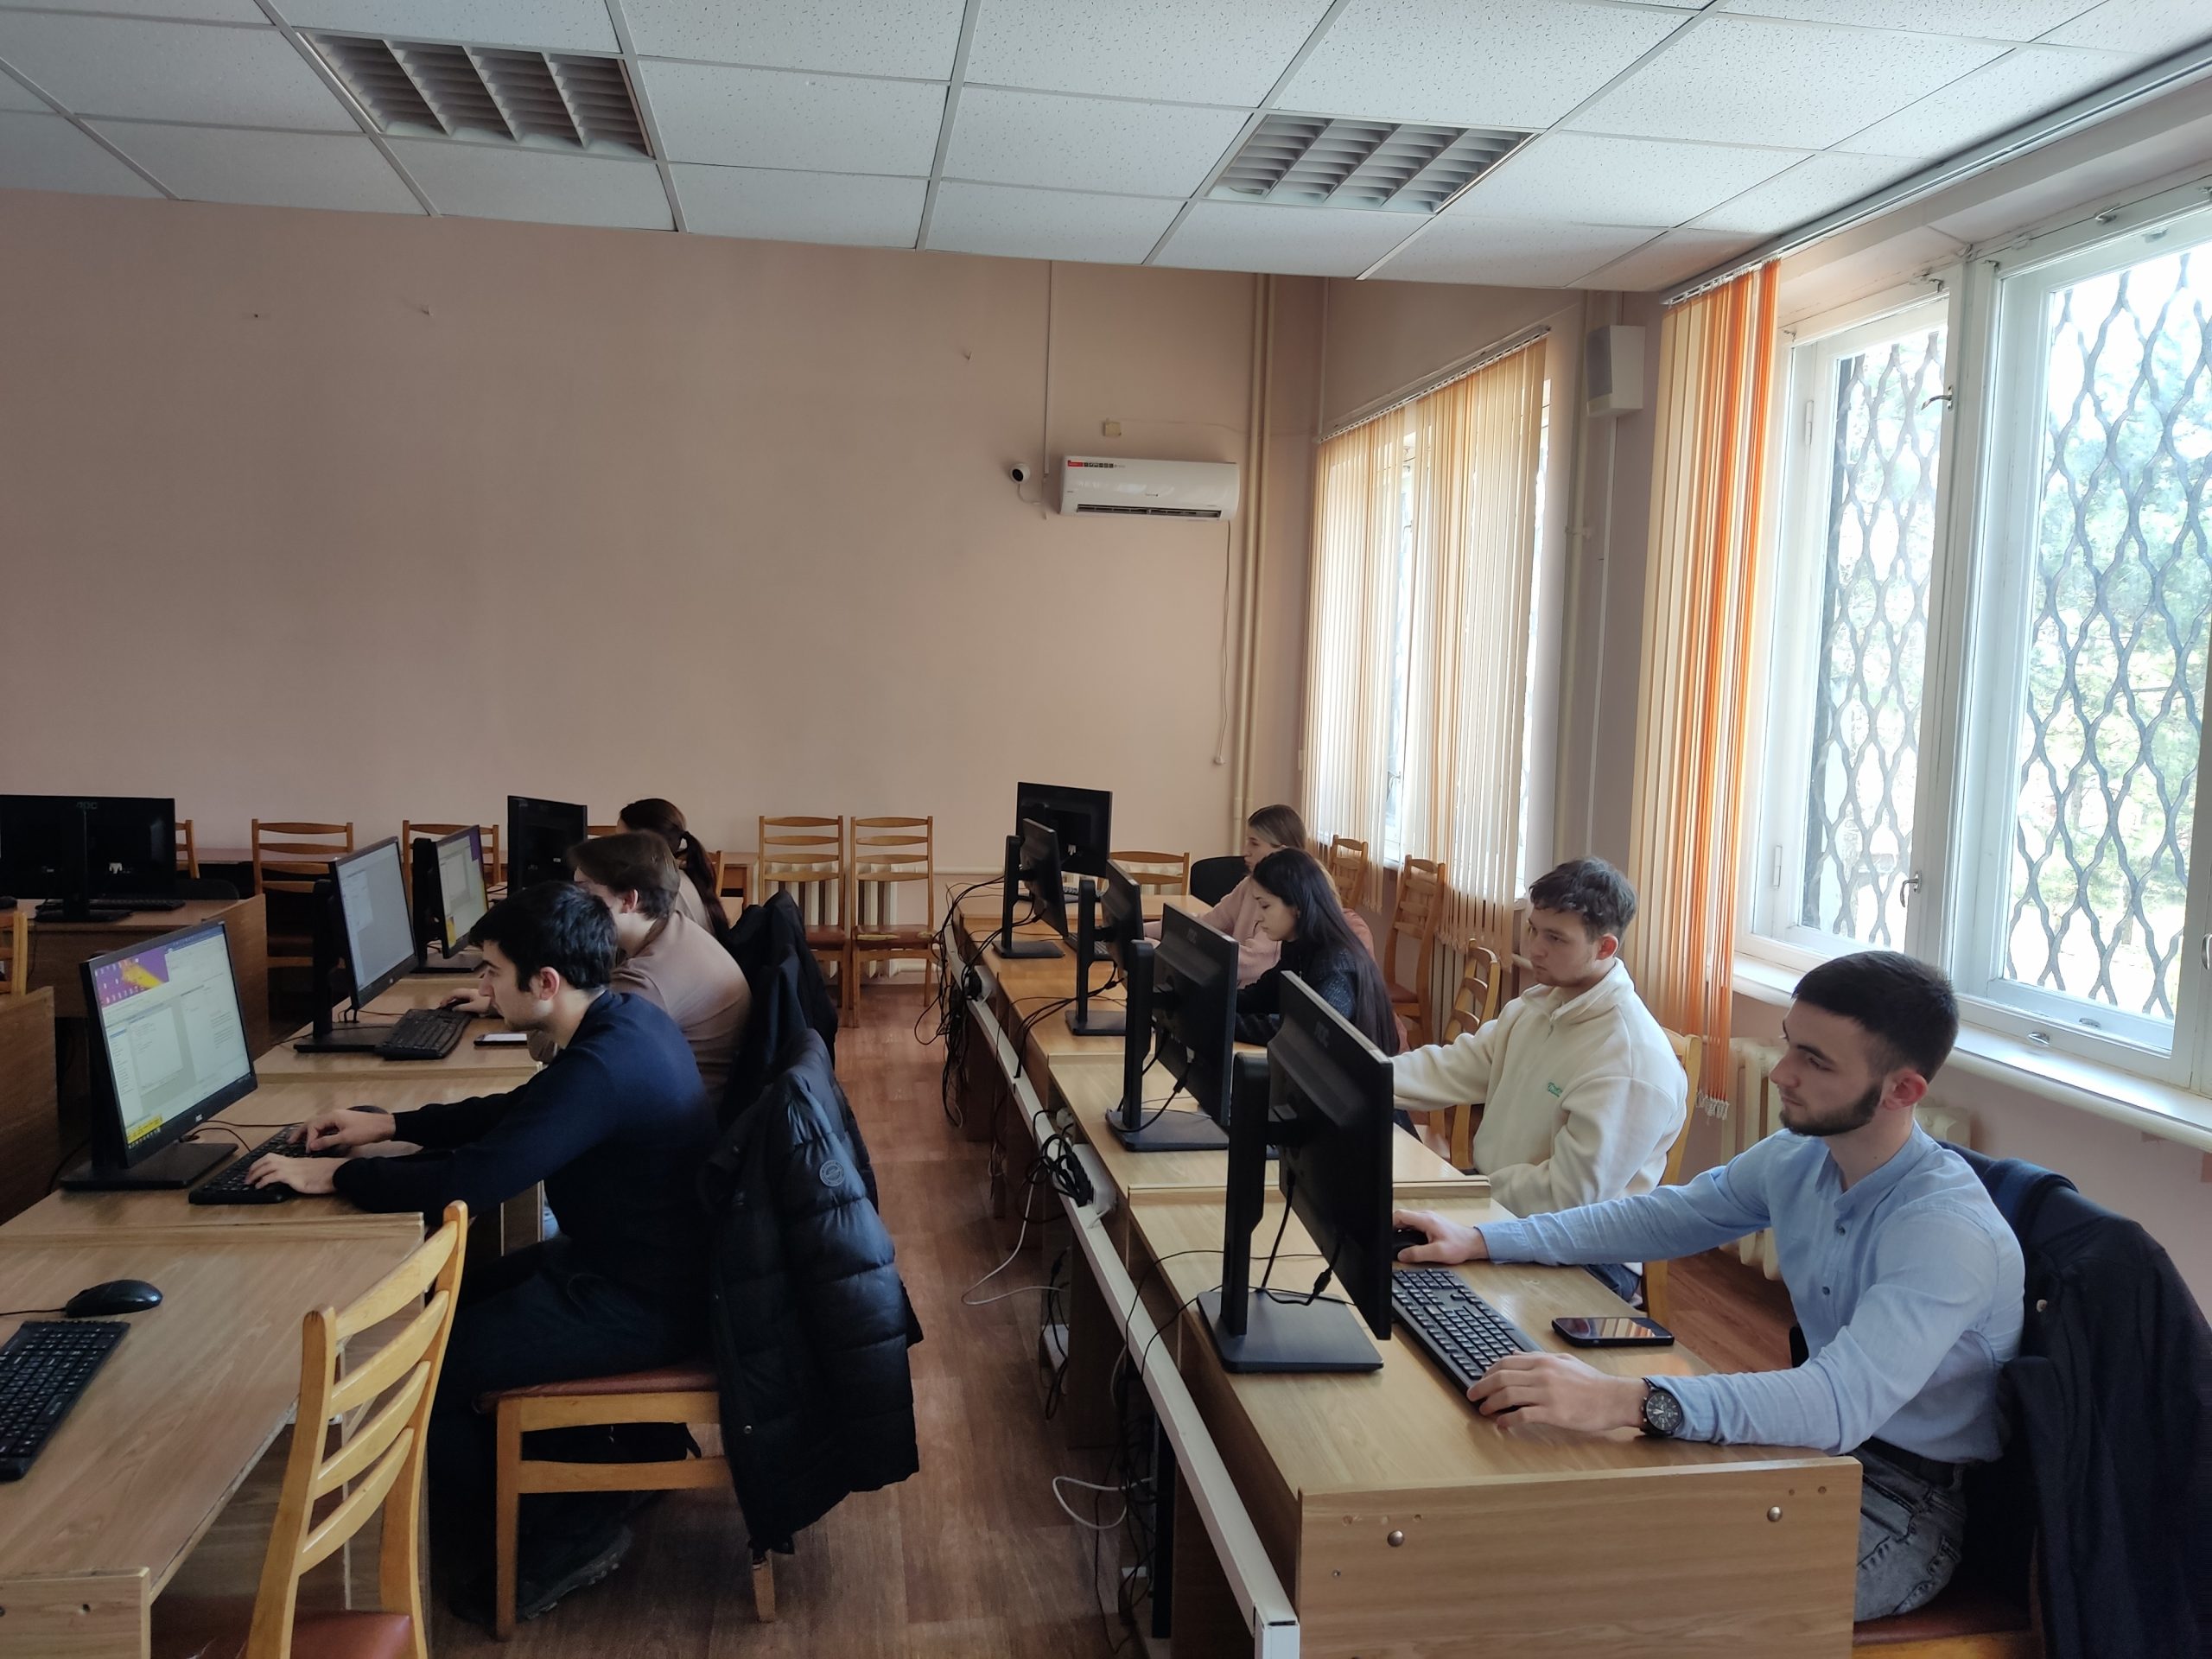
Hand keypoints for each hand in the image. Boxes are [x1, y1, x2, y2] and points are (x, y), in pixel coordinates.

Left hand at [248, 1153, 340, 1194]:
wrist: (340, 1172)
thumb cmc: (332, 1173)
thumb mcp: (316, 1171)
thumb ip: (306, 1172)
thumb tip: (301, 1177)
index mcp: (297, 1161)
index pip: (274, 1157)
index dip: (261, 1162)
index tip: (255, 1170)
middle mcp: (293, 1162)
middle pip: (268, 1159)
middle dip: (254, 1168)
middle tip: (247, 1177)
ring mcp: (293, 1169)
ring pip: (268, 1166)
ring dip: (255, 1174)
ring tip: (249, 1182)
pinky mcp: (295, 1177)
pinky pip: (274, 1176)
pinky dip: (264, 1180)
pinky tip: (260, 1187)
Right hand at [289, 1108, 392, 1152]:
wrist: (385, 1126)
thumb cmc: (366, 1131)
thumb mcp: (346, 1138)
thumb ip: (327, 1141)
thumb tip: (311, 1146)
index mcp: (332, 1116)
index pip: (313, 1126)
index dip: (309, 1139)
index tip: (308, 1150)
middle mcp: (334, 1115)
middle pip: (313, 1123)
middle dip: (301, 1132)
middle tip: (290, 1141)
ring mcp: (339, 1119)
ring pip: (320, 1126)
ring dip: (311, 1134)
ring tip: (300, 1142)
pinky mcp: (344, 1124)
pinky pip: (328, 1128)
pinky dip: (320, 1134)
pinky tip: (318, 1141)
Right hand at [441, 989, 492, 1015]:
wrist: (500, 1003)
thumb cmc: (488, 1004)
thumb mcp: (474, 1007)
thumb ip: (463, 1007)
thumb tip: (453, 1009)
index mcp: (469, 992)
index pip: (454, 993)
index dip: (446, 998)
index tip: (441, 1005)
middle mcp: (471, 992)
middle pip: (457, 993)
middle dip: (449, 998)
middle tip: (443, 1005)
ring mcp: (474, 995)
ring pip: (461, 996)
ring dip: (454, 1000)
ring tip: (448, 1007)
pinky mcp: (477, 999)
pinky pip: (465, 999)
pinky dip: (459, 1002)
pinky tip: (459, 1007)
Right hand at [1392, 1206, 1487, 1264]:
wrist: (1473, 1243)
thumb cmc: (1459, 1246)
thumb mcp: (1437, 1253)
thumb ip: (1417, 1254)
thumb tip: (1402, 1255)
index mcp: (1426, 1220)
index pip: (1400, 1214)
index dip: (1389, 1223)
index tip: (1385, 1234)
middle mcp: (1426, 1216)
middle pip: (1402, 1217)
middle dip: (1394, 1228)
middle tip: (1391, 1241)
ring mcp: (1428, 1218)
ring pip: (1408, 1220)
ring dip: (1401, 1230)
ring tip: (1399, 1243)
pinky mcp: (1431, 1223)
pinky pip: (1414, 1223)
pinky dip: (1408, 1231)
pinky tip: (1410, 1241)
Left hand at [1467, 1352, 1647, 1432]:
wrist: (1613, 1398)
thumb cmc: (1591, 1382)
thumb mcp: (1564, 1361)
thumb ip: (1538, 1359)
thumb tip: (1513, 1355)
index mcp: (1543, 1361)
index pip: (1505, 1363)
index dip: (1487, 1372)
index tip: (1480, 1380)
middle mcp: (1542, 1374)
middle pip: (1501, 1379)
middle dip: (1481, 1388)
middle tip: (1472, 1396)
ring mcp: (1546, 1394)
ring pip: (1508, 1396)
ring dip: (1491, 1404)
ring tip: (1483, 1411)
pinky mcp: (1553, 1413)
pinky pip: (1523, 1416)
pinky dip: (1508, 1421)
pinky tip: (1502, 1424)